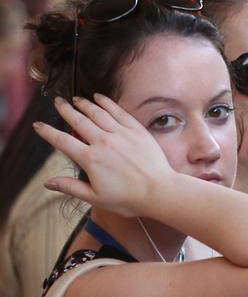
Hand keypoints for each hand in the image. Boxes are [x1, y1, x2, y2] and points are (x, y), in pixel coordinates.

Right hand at [33, 94, 173, 216]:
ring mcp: (121, 134)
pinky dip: (107, 103)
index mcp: (90, 159)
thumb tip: (48, 183)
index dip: (48, 132)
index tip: (38, 125)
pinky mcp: (136, 130)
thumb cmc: (128, 199)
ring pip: (98, 113)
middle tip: (58, 102)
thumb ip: (71, 187)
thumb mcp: (96, 198)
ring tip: (76, 99)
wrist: (160, 191)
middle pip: (79, 121)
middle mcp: (103, 142)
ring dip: (84, 104)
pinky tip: (100, 97)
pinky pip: (119, 112)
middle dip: (65, 110)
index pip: (62, 141)